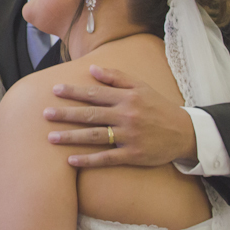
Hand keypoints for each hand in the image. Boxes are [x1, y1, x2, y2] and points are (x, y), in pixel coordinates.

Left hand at [44, 65, 196, 168]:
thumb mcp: (141, 87)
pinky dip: (88, 160)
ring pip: (95, 137)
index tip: (55, 90)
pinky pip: (107, 158)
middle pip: (91, 115)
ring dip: (71, 137)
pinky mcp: (133, 155)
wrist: (184, 132)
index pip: (95, 94)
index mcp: (127, 98)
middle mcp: (127, 116)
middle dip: (66, 114)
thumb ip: (116, 77)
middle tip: (45, 114)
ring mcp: (129, 137)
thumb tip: (92, 69)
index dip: (74, 92)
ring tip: (51, 137)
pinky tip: (71, 160)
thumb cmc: (158, 107)